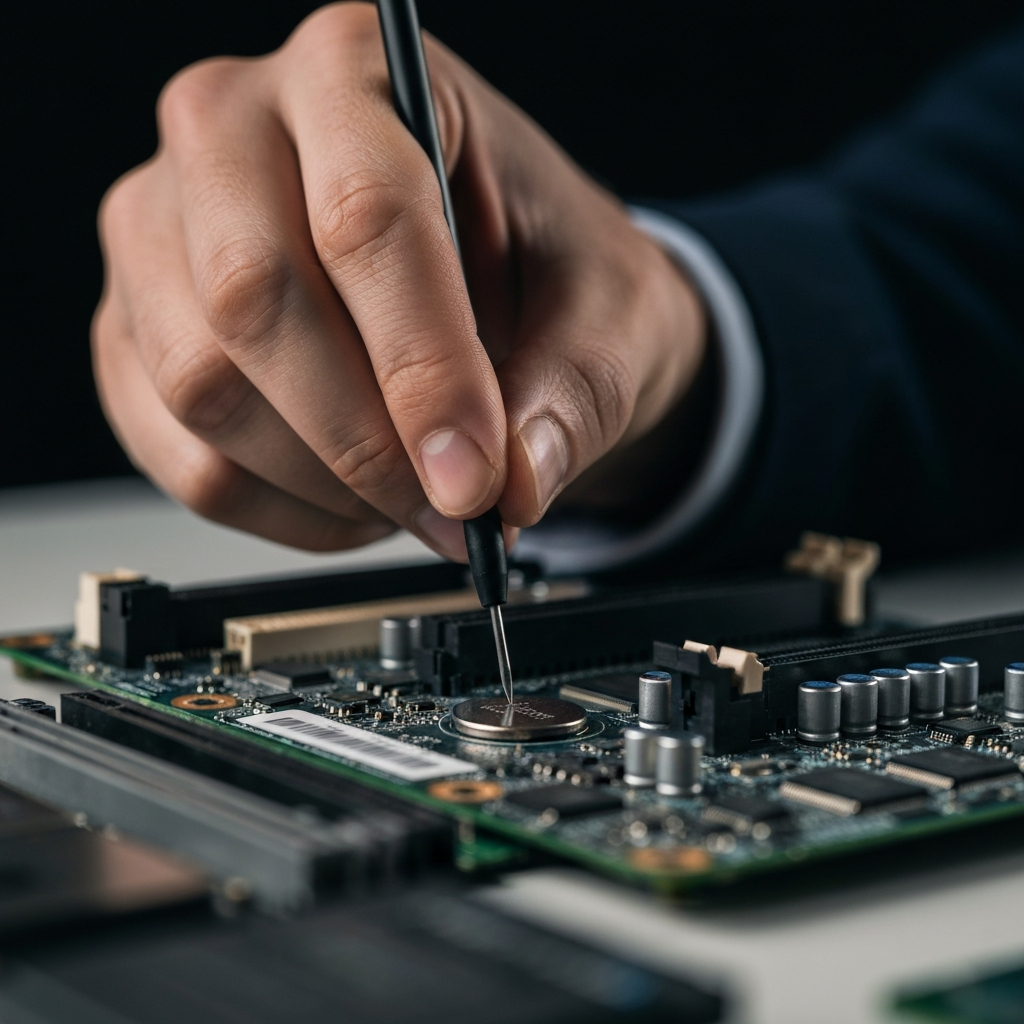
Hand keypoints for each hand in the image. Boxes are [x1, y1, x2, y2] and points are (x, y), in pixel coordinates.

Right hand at [94, 2, 704, 560]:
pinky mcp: (135, 326)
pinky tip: (351, 499)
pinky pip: (180, 450)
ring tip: (413, 494)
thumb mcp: (604, 316)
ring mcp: (162, 227)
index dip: (424, 369)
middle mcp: (232, 125)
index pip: (368, 218)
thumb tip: (511, 486)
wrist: (498, 279)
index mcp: (358, 68)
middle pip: (255, 298)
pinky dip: (277, 507)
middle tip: (452, 506)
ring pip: (203, 384)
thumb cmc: (545, 267)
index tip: (476, 476)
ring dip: (324, 480)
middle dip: (366, 440)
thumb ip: (568, 397)